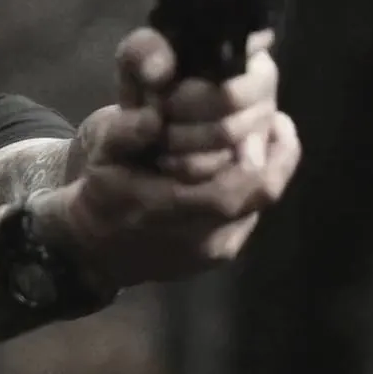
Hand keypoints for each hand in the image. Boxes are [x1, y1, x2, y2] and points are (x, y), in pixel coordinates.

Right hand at [48, 26, 301, 289]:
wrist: (93, 251)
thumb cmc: (99, 197)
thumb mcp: (101, 158)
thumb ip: (125, 133)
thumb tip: (155, 115)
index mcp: (176, 212)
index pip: (248, 187)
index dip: (275, 154)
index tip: (279, 118)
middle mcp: (205, 240)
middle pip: (261, 196)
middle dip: (275, 157)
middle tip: (273, 125)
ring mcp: (214, 254)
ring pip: (256, 207)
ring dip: (260, 173)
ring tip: (254, 143)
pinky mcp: (217, 258)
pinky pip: (245, 218)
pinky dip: (246, 190)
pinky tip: (233, 171)